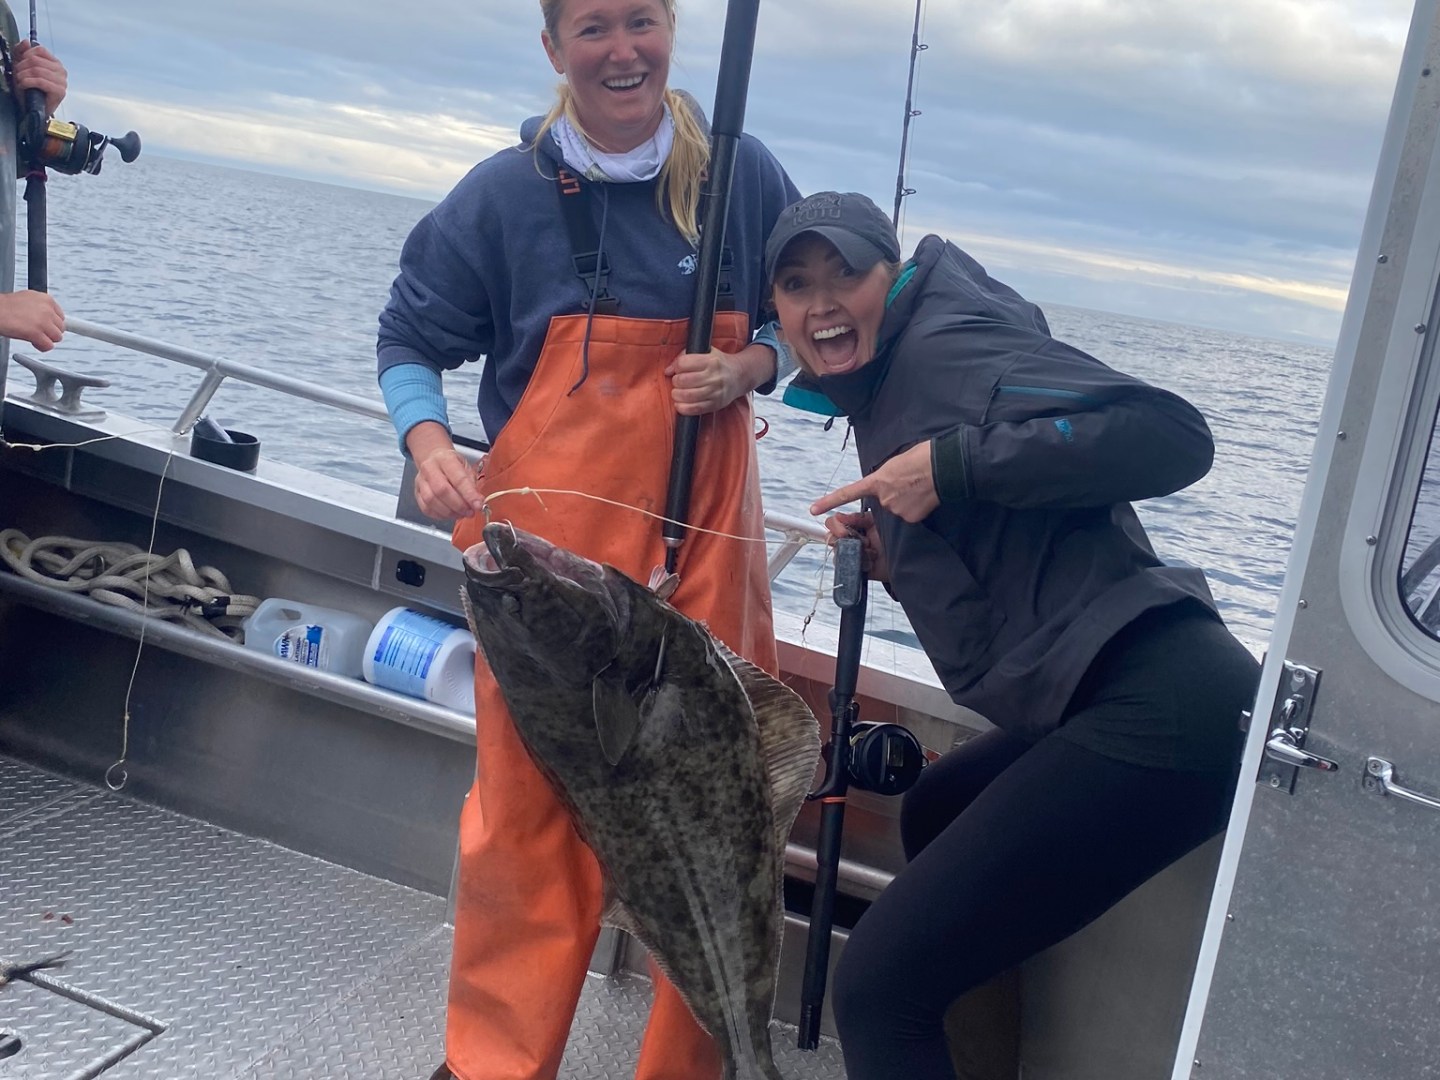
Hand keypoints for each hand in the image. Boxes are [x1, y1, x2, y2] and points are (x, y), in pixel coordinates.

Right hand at [0, 290, 63, 350]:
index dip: (52, 324)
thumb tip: (51, 317)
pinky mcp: (36, 332)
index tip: (46, 326)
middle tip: (37, 331)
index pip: (61, 317)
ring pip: (57, 338)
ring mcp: (43, 321)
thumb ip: (42, 307)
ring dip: (46, 339)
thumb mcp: (28, 300)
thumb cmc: (6, 307)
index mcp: (46, 299)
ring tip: (33, 335)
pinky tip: (32, 341)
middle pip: (61, 328)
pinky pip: (48, 346)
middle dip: (49, 332)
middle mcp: (47, 309)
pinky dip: (41, 346)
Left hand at [13, 42, 66, 115]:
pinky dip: (27, 82)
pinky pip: (40, 81)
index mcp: (54, 63)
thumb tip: (27, 42)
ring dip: (23, 76)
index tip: (20, 64)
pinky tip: (23, 86)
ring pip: (37, 70)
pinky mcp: (60, 92)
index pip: (40, 50)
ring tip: (20, 82)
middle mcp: (61, 71)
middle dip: (22, 67)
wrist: (31, 108)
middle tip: (18, 75)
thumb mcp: (21, 66)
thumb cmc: (28, 88)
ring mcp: (62, 82)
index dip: (25, 55)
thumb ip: (21, 52)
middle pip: (36, 60)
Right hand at [405, 421, 483, 519]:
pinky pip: (426, 508)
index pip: (458, 479)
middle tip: (470, 512)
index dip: (469, 495)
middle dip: (459, 505)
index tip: (478, 505)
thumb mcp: (467, 467)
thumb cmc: (452, 464)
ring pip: (431, 501)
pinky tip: (450, 514)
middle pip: (442, 491)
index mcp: (446, 459)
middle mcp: (430, 468)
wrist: (434, 458)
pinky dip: (440, 515)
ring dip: (449, 512)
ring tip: (461, 514)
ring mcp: (420, 481)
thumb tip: (477, 502)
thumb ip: (472, 484)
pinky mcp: (416, 492)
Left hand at [666, 347, 746, 415]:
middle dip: (676, 381)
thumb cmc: (717, 364)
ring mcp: (716, 392)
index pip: (683, 363)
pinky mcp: (715, 404)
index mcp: (711, 361)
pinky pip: (694, 409)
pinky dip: (683, 408)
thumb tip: (668, 371)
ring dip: (677, 395)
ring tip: (677, 393)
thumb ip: (684, 357)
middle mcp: (714, 376)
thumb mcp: (704, 353)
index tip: (679, 370)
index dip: (677, 367)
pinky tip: (680, 404)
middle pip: (683, 380)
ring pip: (687, 395)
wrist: (739, 376)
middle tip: (678, 382)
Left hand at [810, 441, 938, 523]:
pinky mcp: (910, 518)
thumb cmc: (921, 457)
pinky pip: (910, 516)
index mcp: (876, 481)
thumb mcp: (895, 463)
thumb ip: (886, 478)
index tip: (813, 510)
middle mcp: (882, 499)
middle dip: (894, 495)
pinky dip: (917, 509)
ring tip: (920, 487)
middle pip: (884, 503)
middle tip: (910, 483)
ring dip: (907, 501)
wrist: (942, 465)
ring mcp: (895, 510)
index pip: (848, 493)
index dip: (829, 502)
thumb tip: (889, 486)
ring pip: (898, 511)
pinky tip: (925, 497)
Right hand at [822, 510, 888, 582]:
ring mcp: (851, 554)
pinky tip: (872, 561)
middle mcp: (849, 540)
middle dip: (843, 539)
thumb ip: (859, 517)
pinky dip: (861, 563)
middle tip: (861, 541)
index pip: (833, 522)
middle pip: (831, 538)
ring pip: (838, 553)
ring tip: (871, 551)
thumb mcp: (876, 521)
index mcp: (853, 526)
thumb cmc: (893, 535)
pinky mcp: (856, 568)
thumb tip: (839, 516)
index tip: (844, 531)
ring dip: (855, 551)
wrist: (906, 554)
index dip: (835, 525)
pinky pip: (847, 567)